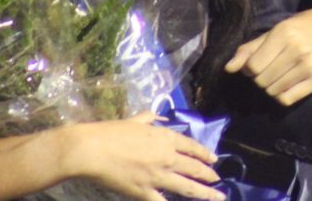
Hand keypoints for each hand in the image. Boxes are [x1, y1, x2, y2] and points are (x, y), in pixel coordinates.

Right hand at [61, 112, 223, 200]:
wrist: (93, 149)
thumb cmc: (111, 131)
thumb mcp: (135, 119)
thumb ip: (150, 118)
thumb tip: (161, 118)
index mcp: (164, 137)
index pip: (191, 146)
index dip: (204, 153)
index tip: (214, 159)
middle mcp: (166, 157)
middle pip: (194, 167)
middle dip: (209, 174)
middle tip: (218, 179)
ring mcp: (157, 176)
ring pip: (187, 187)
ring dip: (204, 193)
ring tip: (217, 197)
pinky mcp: (144, 192)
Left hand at [224, 6, 311, 105]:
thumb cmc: (299, 28)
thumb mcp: (273, 32)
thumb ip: (250, 49)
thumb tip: (228, 68)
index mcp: (284, 34)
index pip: (254, 66)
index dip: (249, 69)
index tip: (254, 64)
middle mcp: (298, 50)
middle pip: (262, 80)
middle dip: (259, 78)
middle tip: (267, 70)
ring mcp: (310, 66)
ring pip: (274, 91)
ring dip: (270, 87)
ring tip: (277, 76)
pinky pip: (288, 99)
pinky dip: (281, 96)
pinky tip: (284, 85)